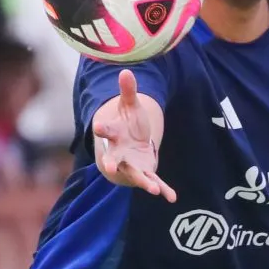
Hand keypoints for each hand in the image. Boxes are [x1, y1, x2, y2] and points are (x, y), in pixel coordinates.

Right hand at [92, 69, 175, 202]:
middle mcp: (119, 154)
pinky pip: (154, 182)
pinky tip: (172, 198)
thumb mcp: (129, 107)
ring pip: (136, 176)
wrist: (128, 147)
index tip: (97, 126)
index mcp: (114, 136)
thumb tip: (125, 70)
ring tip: (152, 190)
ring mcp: (132, 166)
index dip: (102, 128)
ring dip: (144, 183)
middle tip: (109, 168)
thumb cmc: (127, 125)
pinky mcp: (145, 174)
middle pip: (113, 159)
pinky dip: (163, 190)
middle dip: (112, 163)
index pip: (106, 131)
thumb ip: (128, 92)